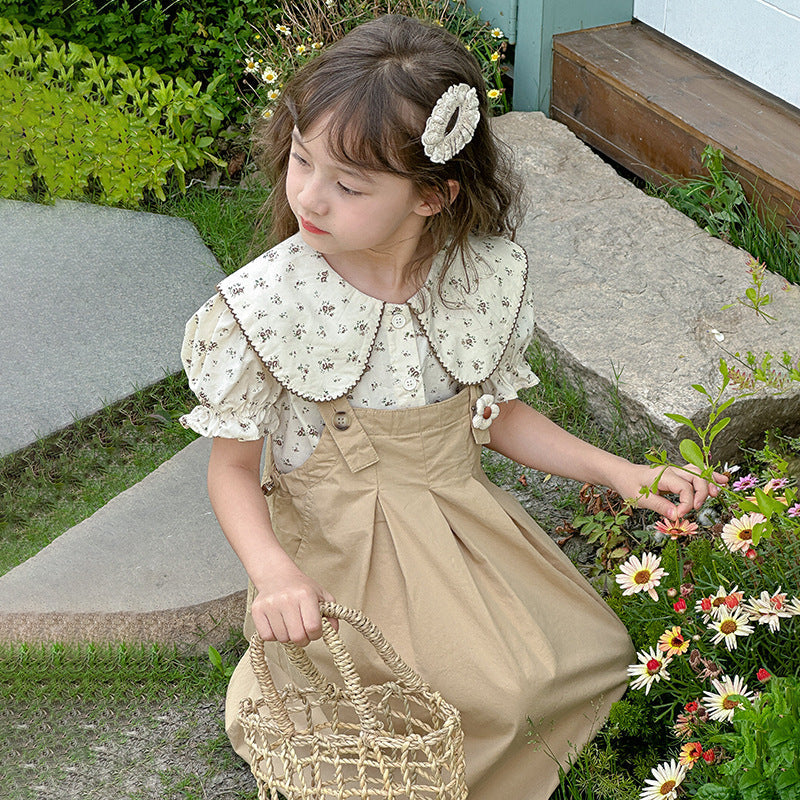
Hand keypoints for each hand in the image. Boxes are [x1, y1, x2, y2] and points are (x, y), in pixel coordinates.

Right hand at [251, 561, 336, 645]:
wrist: (276, 575)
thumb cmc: (301, 588)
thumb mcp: (321, 596)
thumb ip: (332, 614)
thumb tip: (333, 632)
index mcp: (305, 594)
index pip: (313, 627)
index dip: (316, 634)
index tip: (315, 630)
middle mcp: (287, 599)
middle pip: (297, 637)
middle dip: (303, 639)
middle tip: (303, 631)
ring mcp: (270, 604)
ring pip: (282, 638)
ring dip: (288, 637)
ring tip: (290, 624)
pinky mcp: (257, 610)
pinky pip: (267, 636)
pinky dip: (274, 635)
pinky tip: (278, 624)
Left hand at [613, 462, 728, 519]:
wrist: (622, 474)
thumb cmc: (628, 485)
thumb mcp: (640, 499)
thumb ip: (660, 506)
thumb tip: (677, 516)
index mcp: (663, 475)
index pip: (684, 488)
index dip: (687, 503)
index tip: (680, 515)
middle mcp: (672, 470)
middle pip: (696, 477)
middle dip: (702, 493)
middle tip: (697, 508)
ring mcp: (675, 471)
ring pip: (698, 473)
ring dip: (710, 482)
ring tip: (718, 493)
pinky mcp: (677, 474)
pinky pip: (696, 473)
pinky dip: (708, 477)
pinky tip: (720, 480)